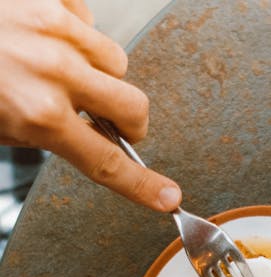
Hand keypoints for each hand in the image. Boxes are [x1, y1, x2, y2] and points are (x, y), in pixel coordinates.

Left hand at [0, 0, 180, 210]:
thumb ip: (42, 133)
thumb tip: (75, 132)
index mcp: (39, 116)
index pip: (108, 163)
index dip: (142, 186)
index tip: (168, 197)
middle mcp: (55, 72)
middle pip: (133, 107)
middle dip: (130, 122)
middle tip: (113, 124)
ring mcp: (54, 28)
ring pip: (116, 63)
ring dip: (102, 76)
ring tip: (66, 73)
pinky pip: (87, 21)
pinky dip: (76, 34)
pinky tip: (47, 37)